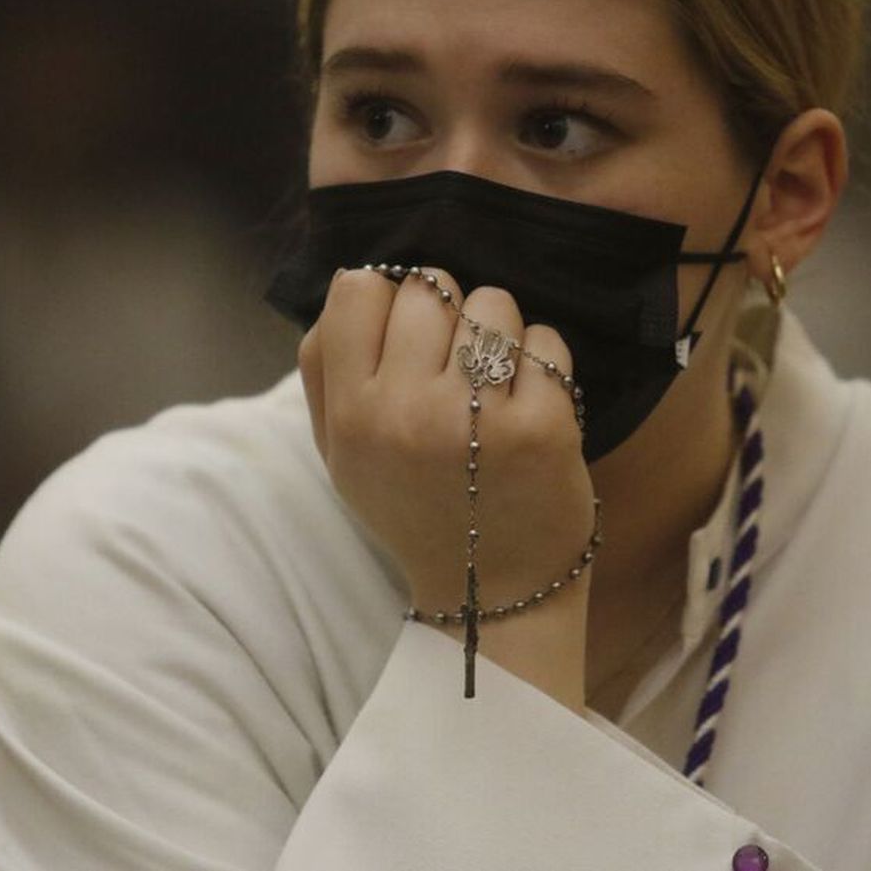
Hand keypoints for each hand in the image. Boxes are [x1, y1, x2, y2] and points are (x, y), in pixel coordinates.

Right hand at [297, 266, 596, 615]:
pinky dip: (543, 363)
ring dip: (498, 334)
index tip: (404, 336)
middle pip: (429, 288)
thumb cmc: (413, 505)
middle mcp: (410, 414)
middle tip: (454, 365)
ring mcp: (480, 420)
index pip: (359, 289)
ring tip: (492, 387)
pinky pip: (545, 341)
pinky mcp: (545, 426)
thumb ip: (325, 368)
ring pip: (492, 305)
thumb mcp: (342, 452)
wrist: (493, 593)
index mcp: (354, 416)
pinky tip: (528, 405)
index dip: (386, 300)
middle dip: (446, 313)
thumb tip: (351, 278)